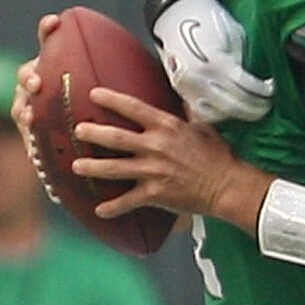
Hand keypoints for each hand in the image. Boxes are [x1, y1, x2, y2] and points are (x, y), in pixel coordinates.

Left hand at [70, 84, 267, 220]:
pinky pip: (128, 201)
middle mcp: (156, 147)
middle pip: (116, 138)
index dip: (111, 99)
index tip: (94, 94)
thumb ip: (185, 114)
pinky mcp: (155, 194)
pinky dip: (113, 208)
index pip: (133, 108)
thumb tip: (181, 98)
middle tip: (78, 130)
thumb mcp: (202, 127)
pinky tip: (98, 210)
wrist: (228, 186)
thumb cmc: (219, 155)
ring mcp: (153, 171)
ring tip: (76, 167)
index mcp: (167, 127)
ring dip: (93, 168)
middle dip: (93, 133)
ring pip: (115, 169)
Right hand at [154, 0, 271, 123]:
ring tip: (253, 110)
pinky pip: (202, 113)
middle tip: (268, 105)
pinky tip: (232, 111)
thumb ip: (243, 60)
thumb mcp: (233, 34)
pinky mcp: (181, 91)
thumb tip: (259, 80)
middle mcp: (201, 79)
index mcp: (216, 62)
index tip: (273, 90)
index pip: (246, 87)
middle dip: (255, 108)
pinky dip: (219, 115)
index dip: (263, 92)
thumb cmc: (208, 19)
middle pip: (234, 105)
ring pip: (219, 114)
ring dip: (239, 115)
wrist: (174, 13)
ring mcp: (188, 88)